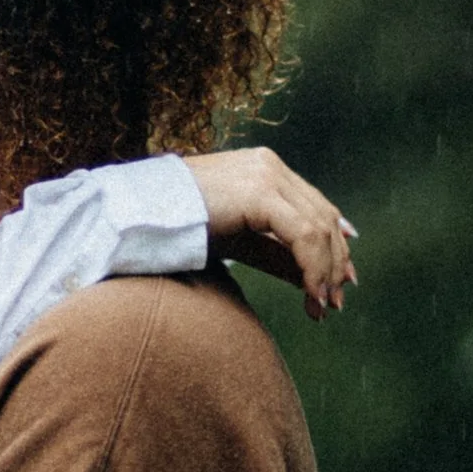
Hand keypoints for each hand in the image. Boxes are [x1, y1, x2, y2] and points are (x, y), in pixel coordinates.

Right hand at [186, 147, 357, 318]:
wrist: (136, 215)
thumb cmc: (176, 228)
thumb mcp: (237, 242)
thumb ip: (274, 255)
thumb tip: (311, 281)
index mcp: (263, 169)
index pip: (315, 207)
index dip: (332, 247)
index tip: (336, 283)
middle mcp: (269, 166)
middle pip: (323, 216)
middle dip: (334, 263)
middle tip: (334, 302)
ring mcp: (266, 174)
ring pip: (319, 226)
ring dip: (325, 271)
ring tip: (321, 306)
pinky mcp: (259, 192)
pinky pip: (303, 235)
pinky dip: (313, 268)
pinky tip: (311, 295)